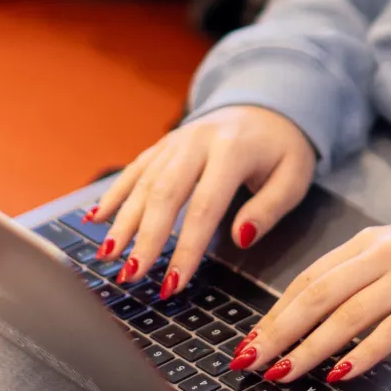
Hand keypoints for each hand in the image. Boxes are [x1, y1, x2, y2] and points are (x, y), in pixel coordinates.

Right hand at [85, 105, 315, 296]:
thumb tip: (241, 238)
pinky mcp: (165, 143)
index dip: (187, 246)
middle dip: (145, 237)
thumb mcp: (294, 177)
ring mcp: (178, 139)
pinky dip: (114, 193)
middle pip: (166, 192)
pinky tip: (95, 218)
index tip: (172, 283)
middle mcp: (199, 140)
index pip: (206, 205)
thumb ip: (270, 208)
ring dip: (123, 220)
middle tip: (130, 275)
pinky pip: (136, 168)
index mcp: (234, 149)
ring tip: (107, 256)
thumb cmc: (281, 150)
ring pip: (144, 181)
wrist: (268, 106)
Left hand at [230, 218, 390, 385]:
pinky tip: (340, 373)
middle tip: (252, 361)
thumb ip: (347, 276)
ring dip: (312, 347)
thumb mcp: (383, 252)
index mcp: (364, 242)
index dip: (275, 312)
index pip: (309, 278)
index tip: (249, 342)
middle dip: (281, 332)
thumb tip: (296, 317)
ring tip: (284, 372)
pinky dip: (364, 352)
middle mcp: (381, 256)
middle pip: (321, 295)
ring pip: (350, 314)